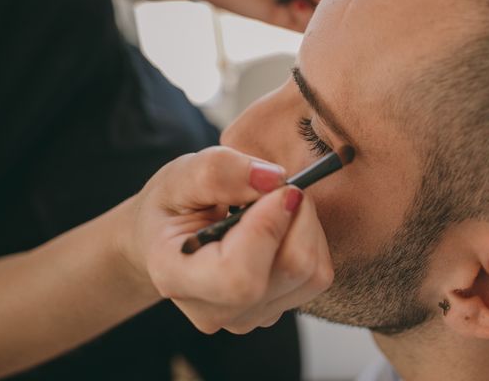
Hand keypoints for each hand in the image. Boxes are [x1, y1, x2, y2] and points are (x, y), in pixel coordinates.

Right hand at [122, 147, 333, 333]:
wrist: (171, 236)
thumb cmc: (173, 205)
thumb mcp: (182, 174)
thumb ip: (220, 171)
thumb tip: (273, 179)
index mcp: (177, 277)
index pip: (239, 274)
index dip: (269, 226)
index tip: (278, 187)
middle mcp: (214, 310)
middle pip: (290, 270)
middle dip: (298, 215)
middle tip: (280, 186)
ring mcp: (247, 317)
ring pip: (311, 272)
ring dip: (307, 225)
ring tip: (277, 204)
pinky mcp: (275, 310)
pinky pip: (316, 275)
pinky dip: (312, 240)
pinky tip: (284, 224)